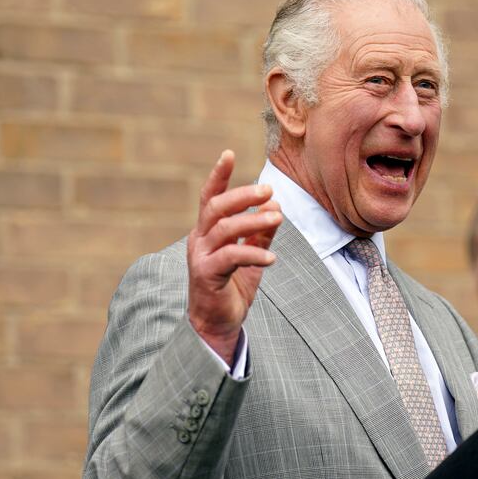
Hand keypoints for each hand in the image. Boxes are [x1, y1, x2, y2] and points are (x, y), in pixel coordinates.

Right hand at [187, 150, 281, 365]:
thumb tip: (275, 206)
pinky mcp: (206, 276)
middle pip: (215, 207)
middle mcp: (199, 240)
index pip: (209, 197)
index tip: (229, 153)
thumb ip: (261, 234)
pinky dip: (253, 255)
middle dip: (242, 195)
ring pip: (224, 230)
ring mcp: (200, 258)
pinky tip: (272, 259)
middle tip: (268, 190)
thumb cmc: (232, 287)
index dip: (218, 175)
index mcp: (207, 231)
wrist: (218, 325)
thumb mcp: (252, 256)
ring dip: (253, 221)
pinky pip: (231, 258)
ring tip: (278, 217)